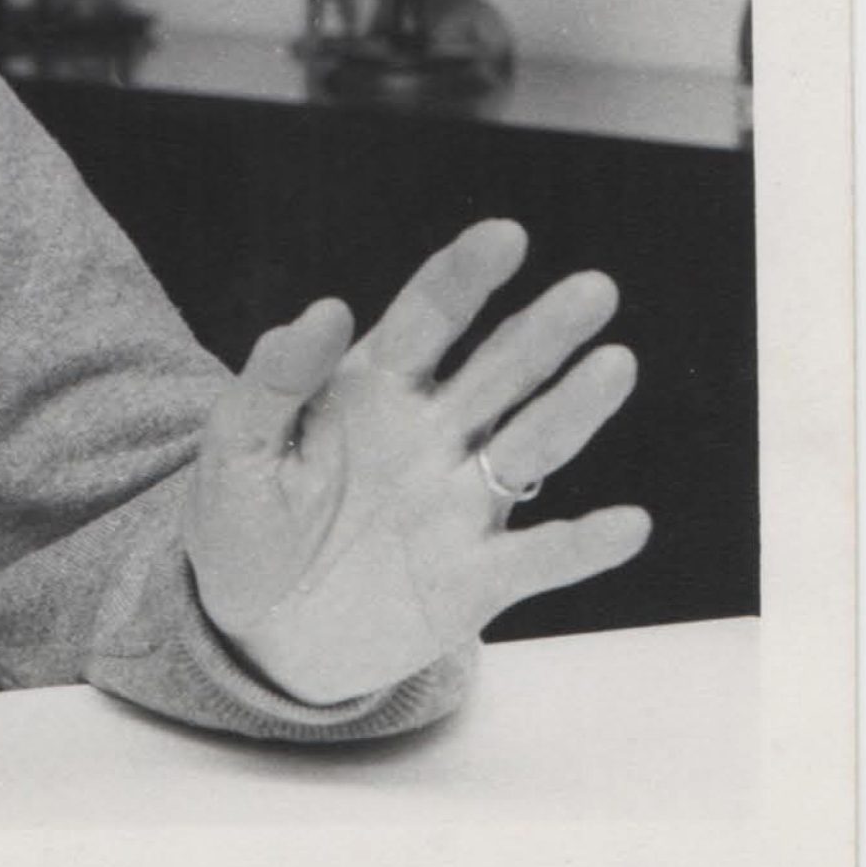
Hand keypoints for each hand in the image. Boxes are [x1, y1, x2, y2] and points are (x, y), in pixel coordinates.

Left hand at [184, 219, 651, 704]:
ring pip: (530, 447)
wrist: (259, 631)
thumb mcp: (237, 450)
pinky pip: (540, 558)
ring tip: (615, 363)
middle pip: (499, 371)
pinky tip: (628, 523)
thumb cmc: (244, 524)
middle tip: (593, 289)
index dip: (463, 277)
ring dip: (573, 410)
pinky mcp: (477, 579)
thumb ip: (273, 382)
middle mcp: (431, 436)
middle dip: (543, 330)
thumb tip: (325, 308)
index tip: (503, 235)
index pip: (425, 320)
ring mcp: (459, 505)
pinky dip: (583, 544)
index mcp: (371, 391)